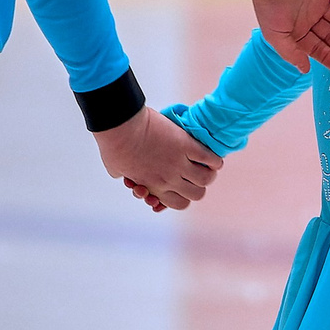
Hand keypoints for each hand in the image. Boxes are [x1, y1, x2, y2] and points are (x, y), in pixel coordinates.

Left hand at [94, 107, 217, 210]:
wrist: (121, 125)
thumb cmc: (114, 146)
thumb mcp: (117, 170)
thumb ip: (128, 176)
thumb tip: (130, 179)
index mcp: (154, 187)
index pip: (179, 204)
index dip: (182, 197)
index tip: (179, 189)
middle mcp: (170, 179)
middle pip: (197, 195)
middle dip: (197, 187)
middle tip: (193, 177)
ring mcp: (179, 163)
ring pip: (206, 179)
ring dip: (208, 173)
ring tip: (206, 167)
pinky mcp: (186, 145)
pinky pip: (210, 158)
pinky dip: (214, 160)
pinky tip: (213, 158)